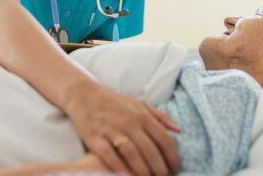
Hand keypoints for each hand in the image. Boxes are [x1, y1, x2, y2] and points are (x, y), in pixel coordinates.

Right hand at [64, 83, 180, 175]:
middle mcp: (129, 122)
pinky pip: (108, 154)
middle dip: (159, 168)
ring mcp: (111, 129)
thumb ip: (160, 117)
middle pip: (150, 149)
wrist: (84, 95)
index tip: (176, 168)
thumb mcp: (140, 104)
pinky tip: (125, 175)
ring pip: (132, 153)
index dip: (173, 156)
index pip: (164, 139)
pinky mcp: (95, 137)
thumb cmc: (116, 103)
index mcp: (142, 116)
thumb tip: (178, 131)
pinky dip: (117, 165)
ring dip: (142, 169)